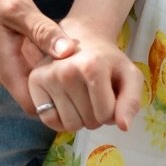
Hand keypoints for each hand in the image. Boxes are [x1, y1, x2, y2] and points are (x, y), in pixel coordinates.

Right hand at [0, 0, 77, 113]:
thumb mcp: (19, 9)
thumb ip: (42, 31)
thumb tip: (67, 52)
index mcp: (8, 68)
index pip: (33, 105)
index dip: (56, 105)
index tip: (79, 91)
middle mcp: (6, 71)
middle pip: (37, 96)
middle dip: (61, 90)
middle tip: (86, 74)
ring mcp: (8, 62)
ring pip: (35, 80)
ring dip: (55, 74)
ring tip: (81, 60)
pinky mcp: (10, 51)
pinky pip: (31, 64)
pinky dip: (47, 60)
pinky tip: (65, 46)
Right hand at [28, 24, 144, 133]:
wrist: (84, 38)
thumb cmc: (108, 60)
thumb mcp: (129, 75)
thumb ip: (131, 101)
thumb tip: (123, 127)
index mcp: (93, 67)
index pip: (106, 115)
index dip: (112, 110)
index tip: (110, 94)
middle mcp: (67, 71)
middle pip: (88, 122)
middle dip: (96, 115)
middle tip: (95, 94)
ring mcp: (48, 76)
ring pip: (69, 126)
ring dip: (79, 119)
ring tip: (82, 97)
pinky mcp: (34, 81)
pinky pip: (49, 121)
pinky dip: (60, 120)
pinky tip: (67, 102)